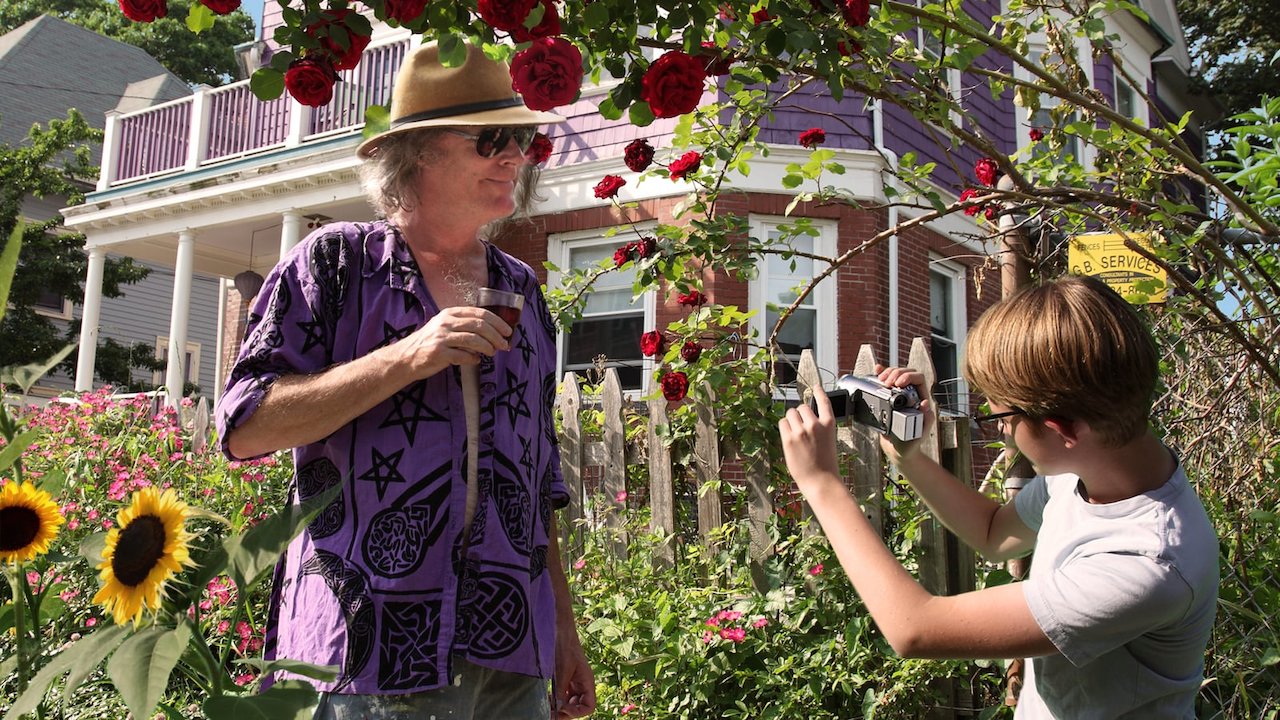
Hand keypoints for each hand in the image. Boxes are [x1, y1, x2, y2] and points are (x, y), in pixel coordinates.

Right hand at [392, 306, 511, 379]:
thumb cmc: (430, 343)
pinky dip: (473, 359)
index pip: (480, 313)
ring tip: (493, 352)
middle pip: (479, 325)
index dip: (497, 322)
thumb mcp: (445, 327)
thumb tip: (493, 332)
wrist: (406, 357)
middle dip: (496, 335)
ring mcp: (441, 337)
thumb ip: (465, 326)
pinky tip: (475, 361)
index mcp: (450, 313)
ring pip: (473, 340)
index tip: (508, 331)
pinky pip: (463, 356)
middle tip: (505, 345)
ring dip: (487, 347)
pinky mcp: (438, 353)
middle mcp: (445, 322)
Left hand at [552, 630, 595, 718]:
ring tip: (547, 708)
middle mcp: (581, 684)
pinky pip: (561, 695)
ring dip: (559, 708)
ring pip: (568, 703)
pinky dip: (555, 700)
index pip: (589, 706)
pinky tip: (546, 699)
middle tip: (550, 714)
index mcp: (587, 681)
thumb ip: (561, 689)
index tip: (563, 709)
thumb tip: (558, 708)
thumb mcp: (562, 670)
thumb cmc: (564, 645)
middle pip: (578, 707)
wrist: (558, 628)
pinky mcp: (562, 679)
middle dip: (566, 712)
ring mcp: (571, 682)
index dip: (577, 712)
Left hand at [779, 386, 841, 494]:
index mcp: (829, 424)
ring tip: (795, 433)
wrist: (820, 480)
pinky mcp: (789, 439)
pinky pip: (782, 423)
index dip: (819, 392)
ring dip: (791, 420)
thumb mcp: (828, 440)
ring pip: (790, 413)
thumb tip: (802, 417)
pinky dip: (784, 427)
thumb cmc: (825, 463)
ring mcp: (801, 431)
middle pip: (801, 407)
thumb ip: (818, 427)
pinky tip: (789, 437)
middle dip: (800, 415)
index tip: (815, 387)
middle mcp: (815, 424)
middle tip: (801, 428)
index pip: (824, 402)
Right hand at [874, 366, 934, 461]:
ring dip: (888, 373)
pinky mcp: (889, 398)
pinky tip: (877, 371)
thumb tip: (925, 403)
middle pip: (907, 372)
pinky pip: (886, 383)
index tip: (898, 383)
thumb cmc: (911, 443)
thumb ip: (926, 420)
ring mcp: (900, 396)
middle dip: (896, 373)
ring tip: (881, 379)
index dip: (908, 376)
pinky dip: (881, 375)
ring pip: (897, 375)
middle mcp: (912, 395)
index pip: (919, 379)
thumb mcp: (919, 434)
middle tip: (887, 382)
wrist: (898, 450)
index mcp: (921, 400)